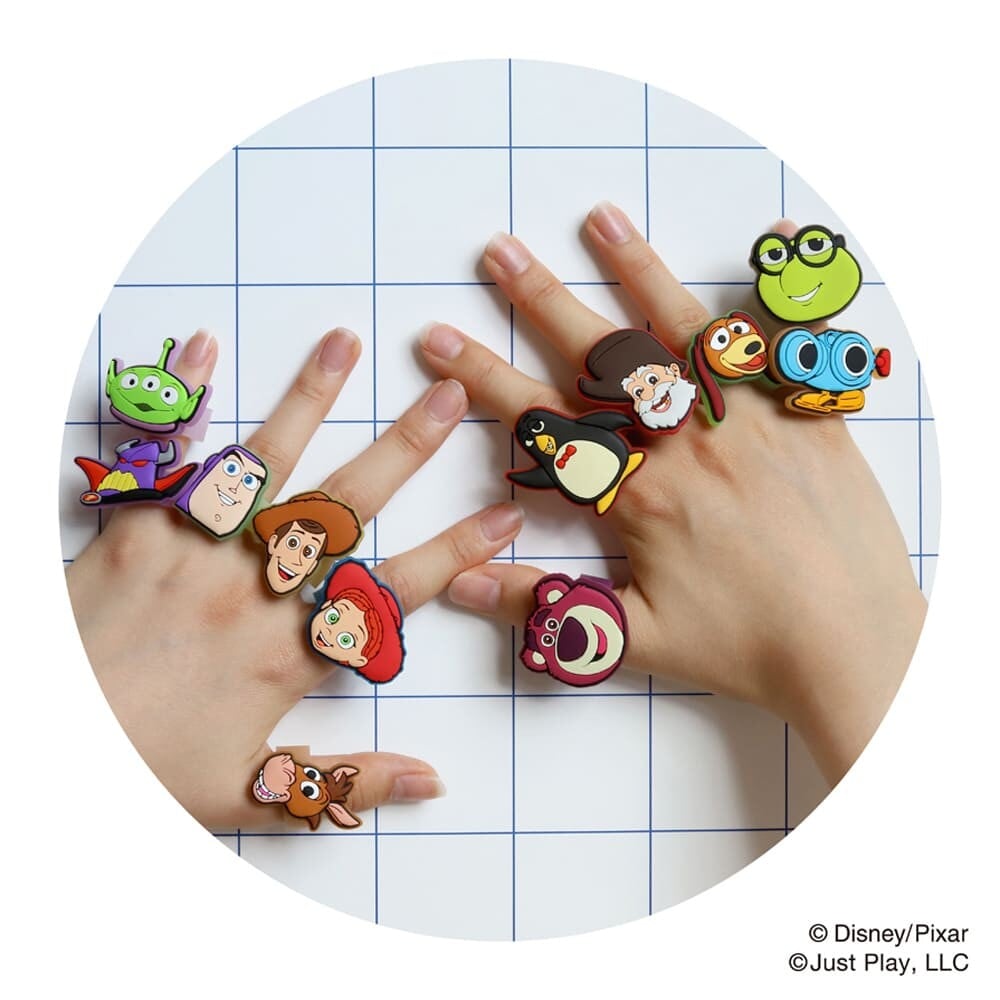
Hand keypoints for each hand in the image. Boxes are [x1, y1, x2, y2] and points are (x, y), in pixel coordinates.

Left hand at [67, 327, 523, 827]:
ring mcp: (193, 549)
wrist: (43, 743)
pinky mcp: (133, 528)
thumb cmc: (139, 770)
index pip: (395, 594)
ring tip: (342, 341)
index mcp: (288, 651)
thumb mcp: (247, 795)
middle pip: (345, 507)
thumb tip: (433, 783)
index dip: (458, 553)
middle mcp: (253, 588)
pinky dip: (182, 398)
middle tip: (448, 395)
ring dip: (307, 397)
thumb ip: (345, 785)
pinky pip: (161, 454)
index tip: (505, 516)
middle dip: (404, 448)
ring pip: (264, 462)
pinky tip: (202, 347)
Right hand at [421, 203, 925, 785]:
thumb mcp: (632, 639)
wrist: (856, 649)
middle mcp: (690, 442)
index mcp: (641, 495)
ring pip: (685, 332)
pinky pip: (796, 342)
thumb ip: (544, 606)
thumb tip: (458, 582)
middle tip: (499, 251)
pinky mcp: (809, 417)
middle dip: (543, 301)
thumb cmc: (748, 648)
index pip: (544, 422)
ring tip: (600, 220)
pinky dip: (786, 285)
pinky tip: (782, 231)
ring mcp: (752, 420)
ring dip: (637, 271)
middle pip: (602, 359)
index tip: (440, 339)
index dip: (484, 378)